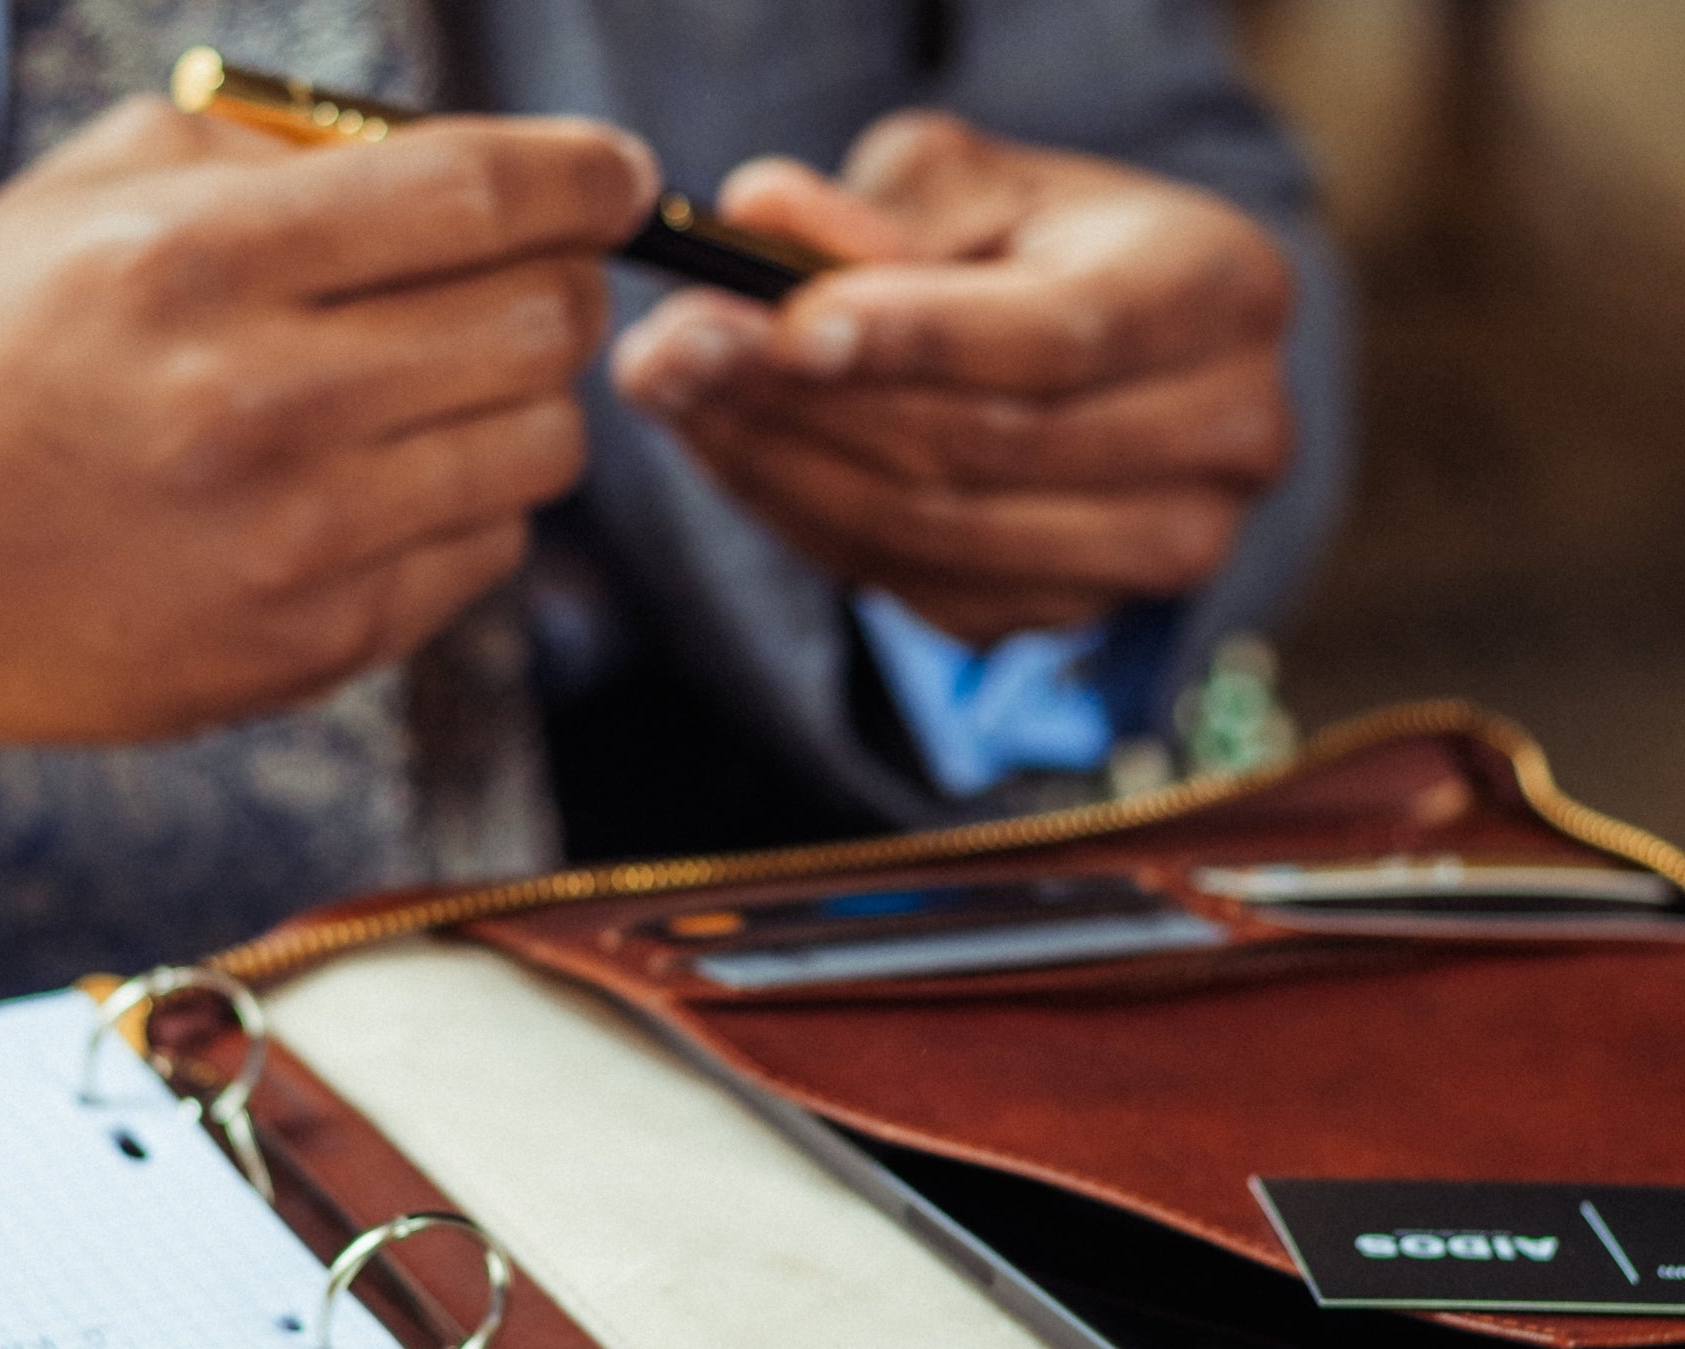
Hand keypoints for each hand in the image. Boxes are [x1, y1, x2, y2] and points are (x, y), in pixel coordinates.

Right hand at [0, 97, 655, 764]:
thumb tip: (477, 173)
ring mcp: (293, 546)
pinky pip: (485, 557)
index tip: (623, 179)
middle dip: (564, 288)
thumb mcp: (88, 196)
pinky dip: (475, 506)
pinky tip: (395, 483)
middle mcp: (257, 405)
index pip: (474, 196)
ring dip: (528, 404)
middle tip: (534, 284)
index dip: (583, 178)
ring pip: (539, 453)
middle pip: (537, 327)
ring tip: (452, 387)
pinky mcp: (310, 650)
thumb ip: (276, 157)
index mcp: (196, 260)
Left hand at [612, 112, 1292, 645]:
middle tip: (673, 356)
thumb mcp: (973, 186)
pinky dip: (814, 530)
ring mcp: (1160, 547)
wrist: (1113, 352)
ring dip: (788, 475)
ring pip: (945, 537)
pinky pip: (924, 593)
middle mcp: (1222, 436)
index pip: (1059, 336)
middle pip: (990, 449)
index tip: (783, 326)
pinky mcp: (1076, 616)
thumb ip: (876, 207)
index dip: (916, 337)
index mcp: (1218, 293)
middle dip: (813, 405)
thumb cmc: (1044, 247)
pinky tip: (738, 462)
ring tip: (679, 401)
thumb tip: (756, 220)